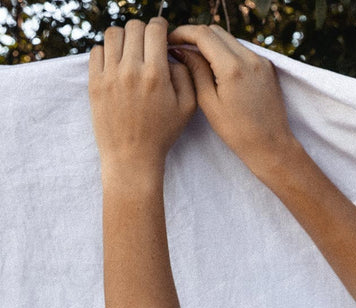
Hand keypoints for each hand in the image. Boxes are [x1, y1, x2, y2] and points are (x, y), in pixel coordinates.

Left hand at [89, 18, 196, 177]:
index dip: (160, 26)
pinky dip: (106, 52)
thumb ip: (185, 75)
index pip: (155, 29)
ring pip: (113, 34)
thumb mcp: (186, 108)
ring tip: (130, 52)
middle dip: (143, 31)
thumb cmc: (161, 134)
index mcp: (155, 74)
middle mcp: (131, 70)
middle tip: (147, 45)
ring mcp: (110, 75)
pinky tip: (116, 65)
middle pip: (134, 27)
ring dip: (124, 38)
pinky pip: (96, 50)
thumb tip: (173, 54)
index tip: (161, 33)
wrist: (132, 158)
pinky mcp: (94, 83)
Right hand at [166, 25, 297, 178]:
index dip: (183, 33)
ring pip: (230, 39)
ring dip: (212, 43)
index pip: (203, 35)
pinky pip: (242, 50)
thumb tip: (182, 50)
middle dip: (196, 36)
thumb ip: (196, 71)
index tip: (171, 40)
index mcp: (232, 68)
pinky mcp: (268, 67)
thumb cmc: (238, 133)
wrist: (272, 146)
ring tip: (198, 59)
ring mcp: (261, 61)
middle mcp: (249, 58)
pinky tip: (218, 68)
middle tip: (182, 48)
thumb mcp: (210, 103)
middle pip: (216, 31)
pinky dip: (227, 52)